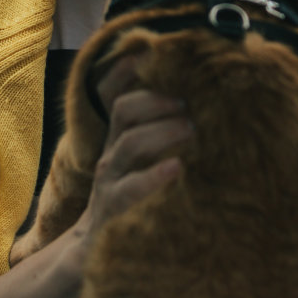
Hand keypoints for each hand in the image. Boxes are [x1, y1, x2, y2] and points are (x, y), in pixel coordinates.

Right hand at [72, 56, 192, 246]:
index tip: (146, 51)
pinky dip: (154, 176)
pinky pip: (132, 187)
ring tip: (191, 129)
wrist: (96, 246)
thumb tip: (200, 108)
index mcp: (120, 137)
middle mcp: (113, 152)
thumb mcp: (143, 164)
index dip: (126, 71)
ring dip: (162, 131)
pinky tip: (177, 168)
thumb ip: (161, 137)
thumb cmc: (133, 197)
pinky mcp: (115, 206)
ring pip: (130, 144)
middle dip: (156, 101)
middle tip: (188, 104)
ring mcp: (112, 178)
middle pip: (124, 111)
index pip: (116, 94)